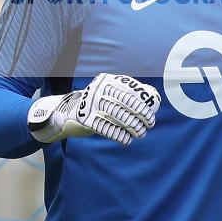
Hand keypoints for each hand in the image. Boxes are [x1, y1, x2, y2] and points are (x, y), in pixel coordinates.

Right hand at [27, 73, 160, 144]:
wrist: (67, 112)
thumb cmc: (97, 104)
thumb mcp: (109, 94)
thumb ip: (128, 94)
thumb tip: (154, 99)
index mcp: (107, 81)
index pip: (129, 91)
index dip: (143, 103)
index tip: (152, 114)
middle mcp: (98, 89)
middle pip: (125, 102)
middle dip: (140, 114)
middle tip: (150, 124)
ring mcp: (90, 103)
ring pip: (117, 114)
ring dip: (132, 126)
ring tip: (141, 134)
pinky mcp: (84, 118)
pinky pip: (105, 127)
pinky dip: (118, 134)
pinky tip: (127, 139)